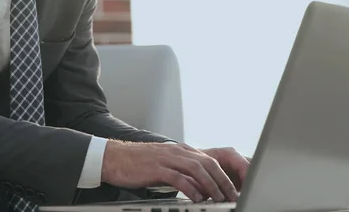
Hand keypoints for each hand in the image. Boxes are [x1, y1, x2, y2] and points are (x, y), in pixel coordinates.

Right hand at [101, 141, 246, 202]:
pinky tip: (197, 198)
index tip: (233, 189)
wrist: (115, 157)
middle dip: (223, 180)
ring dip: (211, 184)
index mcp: (181, 150)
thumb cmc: (139, 163)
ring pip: (196, 169)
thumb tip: (202, 187)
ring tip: (219, 198)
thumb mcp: (166, 164)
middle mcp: (177, 151)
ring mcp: (167, 159)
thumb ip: (183, 172)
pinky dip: (190, 188)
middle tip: (232, 196)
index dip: (224, 174)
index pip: (209, 160)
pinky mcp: (156, 168)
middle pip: (207, 163)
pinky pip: (178, 178)